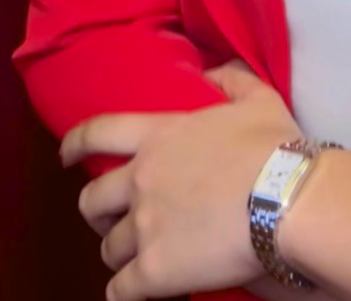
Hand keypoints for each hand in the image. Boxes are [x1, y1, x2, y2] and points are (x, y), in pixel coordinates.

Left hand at [61, 61, 300, 299]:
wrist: (285, 199)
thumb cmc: (273, 147)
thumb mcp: (257, 99)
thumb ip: (231, 80)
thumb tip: (214, 72)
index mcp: (159, 136)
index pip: (98, 133)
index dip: (74, 144)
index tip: (64, 155)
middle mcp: (141, 180)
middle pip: (92, 201)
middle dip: (98, 213)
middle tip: (113, 220)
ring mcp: (144, 227)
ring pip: (108, 248)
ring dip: (119, 253)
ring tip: (136, 260)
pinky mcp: (154, 270)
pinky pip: (120, 290)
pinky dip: (122, 293)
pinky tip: (132, 295)